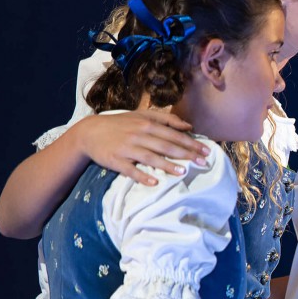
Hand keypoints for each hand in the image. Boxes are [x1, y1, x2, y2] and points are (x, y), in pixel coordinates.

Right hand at [76, 109, 208, 184]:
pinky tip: (154, 181)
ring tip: (183, 172)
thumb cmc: (120, 124)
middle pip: (166, 146)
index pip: (173, 135)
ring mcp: (127, 148)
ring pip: (150, 157)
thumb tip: (189, 126)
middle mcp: (138, 135)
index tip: (207, 151)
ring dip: (167, 165)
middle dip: (186, 154)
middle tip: (203, 162)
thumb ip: (166, 119)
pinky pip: (130, 170)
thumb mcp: (141, 116)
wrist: (90, 132)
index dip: (191, 143)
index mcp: (146, 124)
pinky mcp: (116, 160)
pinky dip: (142, 176)